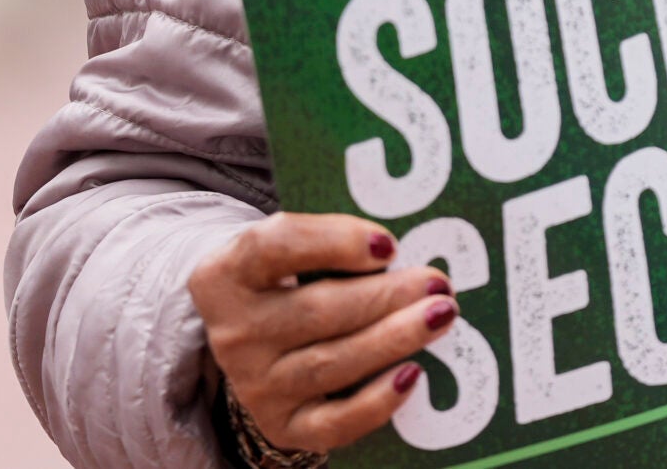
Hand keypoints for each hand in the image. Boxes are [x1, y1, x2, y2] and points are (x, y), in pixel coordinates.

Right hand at [189, 212, 455, 455]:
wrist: (254, 334)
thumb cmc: (289, 277)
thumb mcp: (293, 247)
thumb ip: (334, 241)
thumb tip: (399, 253)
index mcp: (227, 274)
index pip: (273, 247)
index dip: (332, 242)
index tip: (388, 245)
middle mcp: (234, 333)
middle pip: (316, 311)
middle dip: (385, 296)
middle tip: (437, 283)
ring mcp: (256, 385)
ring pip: (331, 363)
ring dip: (393, 339)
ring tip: (439, 315)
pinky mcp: (281, 425)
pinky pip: (332, 423)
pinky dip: (375, 402)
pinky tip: (412, 375)